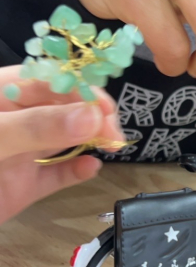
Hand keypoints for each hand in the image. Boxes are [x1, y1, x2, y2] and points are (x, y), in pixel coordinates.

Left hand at [0, 66, 123, 225]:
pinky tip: (92, 168)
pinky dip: (76, 171)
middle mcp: (13, 121)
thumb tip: (91, 116)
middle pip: (65, 108)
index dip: (83, 89)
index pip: (52, 79)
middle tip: (114, 133)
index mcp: (3, 94)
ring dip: (91, 139)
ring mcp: (18, 154)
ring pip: (65, 139)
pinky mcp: (22, 186)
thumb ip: (38, 127)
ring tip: (113, 145)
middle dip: (93, 115)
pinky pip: (56, 174)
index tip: (106, 108)